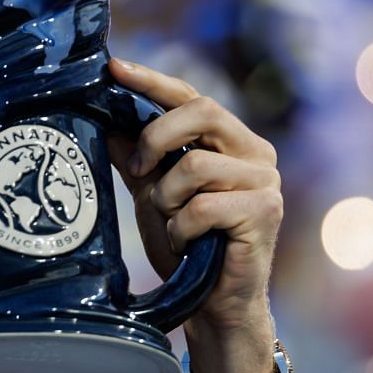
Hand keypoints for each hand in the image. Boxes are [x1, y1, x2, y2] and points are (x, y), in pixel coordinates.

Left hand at [103, 56, 281, 334]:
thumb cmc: (186, 247)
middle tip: (138, 172)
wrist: (212, 304)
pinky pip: (204, 206)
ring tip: (174, 224)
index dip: (152, 80)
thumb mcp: (152, 195)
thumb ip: (136, 159)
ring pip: (195, 165)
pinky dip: (183, 228)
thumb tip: (106, 122)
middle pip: (201, 111)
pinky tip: (188, 244)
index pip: (190, 96)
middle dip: (157, 137)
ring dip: (168, 199)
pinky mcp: (266, 211)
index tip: (113, 67)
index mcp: (230, 141)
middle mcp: (255, 152)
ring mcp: (266, 180)